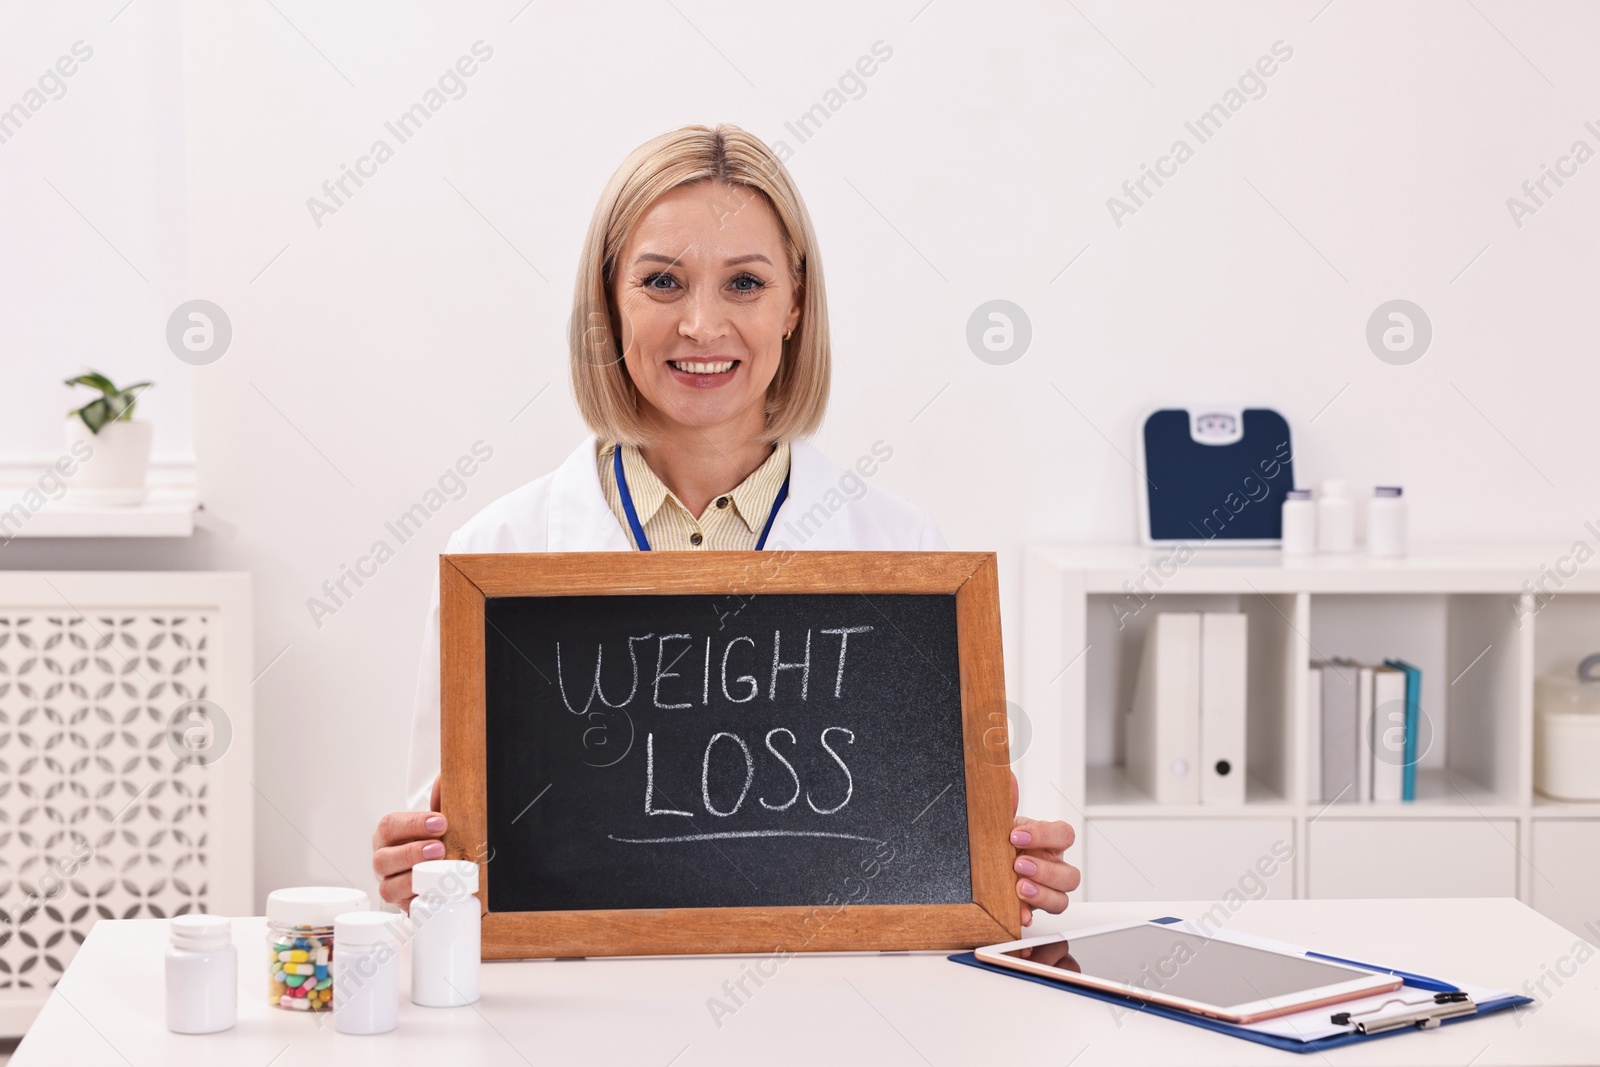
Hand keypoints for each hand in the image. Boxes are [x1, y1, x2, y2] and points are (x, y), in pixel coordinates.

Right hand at [371, 775, 444, 912]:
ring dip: (414, 878)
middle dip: (413, 852)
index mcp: (388, 835)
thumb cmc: (434, 840)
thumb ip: (441, 798)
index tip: (440, 822)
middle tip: (439, 847)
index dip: (414, 824)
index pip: (390, 826)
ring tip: (438, 871)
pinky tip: (435, 893)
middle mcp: (384, 859)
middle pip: (384, 857)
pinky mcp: (403, 905)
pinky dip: (419, 901)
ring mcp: (390, 884)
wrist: (440, 868)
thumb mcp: (438, 818)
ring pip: (389, 886)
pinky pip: (404, 908)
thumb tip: (443, 779)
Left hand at [1009, 771, 1080, 926]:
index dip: (1044, 835)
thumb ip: (1007, 800)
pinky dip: (1029, 916)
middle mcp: (1054, 866)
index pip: (1063, 835)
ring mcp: (1046, 890)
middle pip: (1070, 875)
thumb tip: (1007, 777)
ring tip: (1019, 888)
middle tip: (1019, 865)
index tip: (1015, 835)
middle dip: (1046, 871)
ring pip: (1062, 899)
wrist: (984, 861)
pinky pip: (1041, 918)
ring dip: (1042, 895)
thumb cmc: (1001, 840)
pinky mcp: (1033, 908)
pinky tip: (1018, 914)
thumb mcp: (1001, 819)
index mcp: (1049, 841)